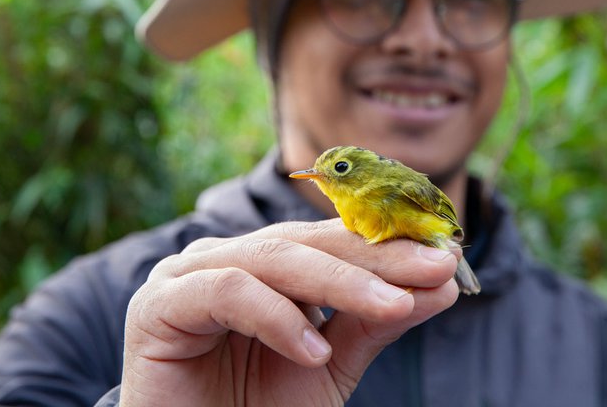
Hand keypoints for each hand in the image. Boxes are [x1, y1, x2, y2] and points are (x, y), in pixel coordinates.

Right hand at [120, 218, 459, 405]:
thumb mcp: (329, 366)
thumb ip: (372, 322)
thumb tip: (440, 284)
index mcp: (261, 263)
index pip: (330, 241)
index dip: (388, 246)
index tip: (446, 257)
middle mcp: (225, 257)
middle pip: (307, 242)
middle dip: (375, 255)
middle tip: (434, 266)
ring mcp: (188, 273)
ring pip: (272, 258)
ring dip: (339, 281)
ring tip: (391, 306)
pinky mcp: (159, 303)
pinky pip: (227, 291)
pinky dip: (275, 316)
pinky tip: (313, 351)